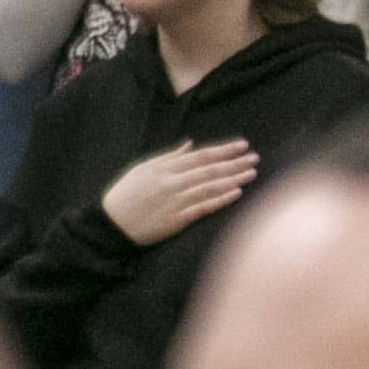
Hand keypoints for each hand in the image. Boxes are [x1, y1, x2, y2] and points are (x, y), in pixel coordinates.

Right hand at [103, 137, 260, 245]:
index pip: (200, 156)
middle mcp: (172, 182)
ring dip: (233, 179)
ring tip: (252, 173)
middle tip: (255, 157)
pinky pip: (204, 207)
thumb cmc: (126, 194)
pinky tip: (237, 193)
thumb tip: (190, 145)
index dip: (223, 150)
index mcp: (164, 168)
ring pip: (210, 187)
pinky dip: (221, 199)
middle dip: (234, 163)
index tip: (242, 145)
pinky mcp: (177, 220)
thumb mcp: (142, 169)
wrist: (113, 223)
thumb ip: (168, 157)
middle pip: (209, 170)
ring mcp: (175, 201)